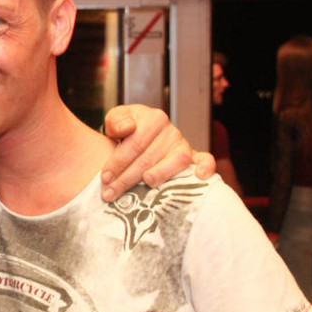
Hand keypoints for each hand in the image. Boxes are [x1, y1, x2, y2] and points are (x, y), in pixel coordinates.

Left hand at [100, 104, 215, 201]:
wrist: (138, 133)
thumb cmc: (126, 128)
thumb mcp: (115, 119)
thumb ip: (116, 121)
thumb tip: (126, 128)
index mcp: (153, 118)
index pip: (135, 143)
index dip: (118, 162)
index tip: (104, 177)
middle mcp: (171, 131)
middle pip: (149, 157)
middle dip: (127, 178)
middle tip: (110, 193)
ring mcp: (184, 145)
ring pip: (176, 162)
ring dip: (159, 175)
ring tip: (145, 184)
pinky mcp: (193, 158)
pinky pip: (205, 161)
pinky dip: (206, 168)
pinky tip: (199, 177)